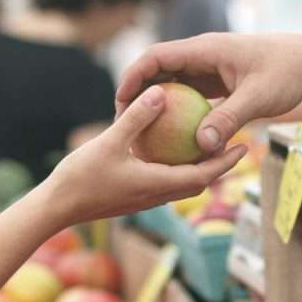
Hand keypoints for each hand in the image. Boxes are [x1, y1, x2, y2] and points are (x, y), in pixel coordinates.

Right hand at [43, 85, 247, 226]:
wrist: (56, 208)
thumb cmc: (81, 177)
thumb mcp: (109, 142)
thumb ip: (136, 118)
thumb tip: (161, 92)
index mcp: (157, 184)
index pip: (203, 175)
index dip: (226, 162)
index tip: (244, 146)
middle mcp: (156, 195)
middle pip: (199, 182)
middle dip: (220, 165)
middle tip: (237, 144)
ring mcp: (145, 199)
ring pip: (182, 184)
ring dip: (199, 168)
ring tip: (210, 146)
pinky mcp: (133, 197)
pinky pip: (164, 182)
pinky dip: (176, 168)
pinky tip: (170, 151)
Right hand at [116, 33, 301, 153]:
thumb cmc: (288, 73)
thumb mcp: (258, 98)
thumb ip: (229, 119)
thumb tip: (201, 146)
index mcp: (206, 50)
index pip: (157, 57)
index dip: (133, 77)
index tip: (120, 102)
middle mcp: (203, 56)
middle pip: (158, 71)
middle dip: (138, 94)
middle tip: (123, 124)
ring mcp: (210, 69)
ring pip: (173, 84)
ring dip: (157, 106)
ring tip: (142, 134)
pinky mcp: (218, 82)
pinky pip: (190, 97)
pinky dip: (179, 114)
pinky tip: (173, 140)